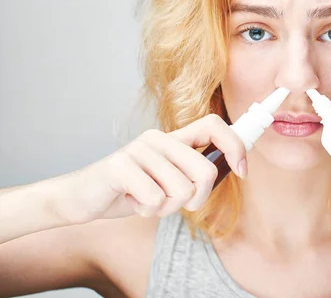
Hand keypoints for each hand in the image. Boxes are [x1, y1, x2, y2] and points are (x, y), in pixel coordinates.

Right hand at [54, 114, 245, 223]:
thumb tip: (236, 167)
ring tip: (146, 199)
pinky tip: (131, 201)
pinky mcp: (120, 165)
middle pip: (205, 171)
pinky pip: (155, 198)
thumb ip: (194, 173)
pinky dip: (146, 211)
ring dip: (165, 208)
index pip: (214, 125)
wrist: (83, 198)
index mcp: (174, 139)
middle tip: (174, 203)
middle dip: (196, 199)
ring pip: (181, 191)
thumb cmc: (132, 190)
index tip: (242, 171)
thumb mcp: (170, 180)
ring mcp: (139, 149)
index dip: (235, 146)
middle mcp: (158, 138)